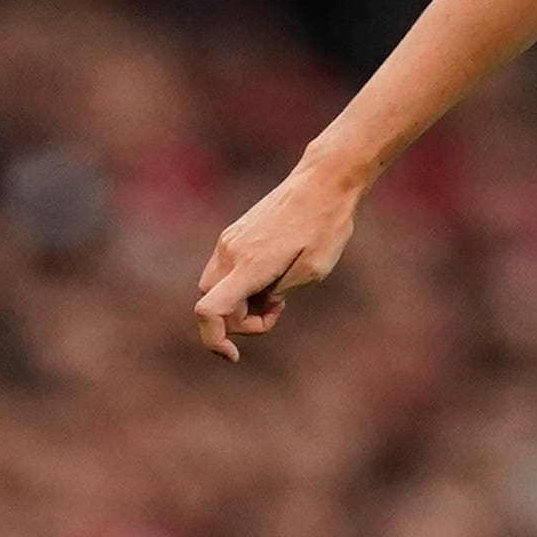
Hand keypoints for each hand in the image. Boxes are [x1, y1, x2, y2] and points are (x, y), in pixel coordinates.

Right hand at [194, 158, 361, 361]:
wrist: (324, 180)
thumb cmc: (326, 225)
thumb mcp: (314, 271)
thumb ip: (278, 294)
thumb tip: (257, 302)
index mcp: (250, 265)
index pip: (210, 310)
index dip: (213, 341)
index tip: (234, 356)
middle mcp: (231, 252)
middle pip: (213, 304)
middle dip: (240, 320)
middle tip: (279, 308)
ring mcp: (229, 240)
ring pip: (216, 287)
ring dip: (241, 301)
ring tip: (280, 290)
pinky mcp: (234, 233)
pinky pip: (226, 270)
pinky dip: (243, 283)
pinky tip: (274, 273)